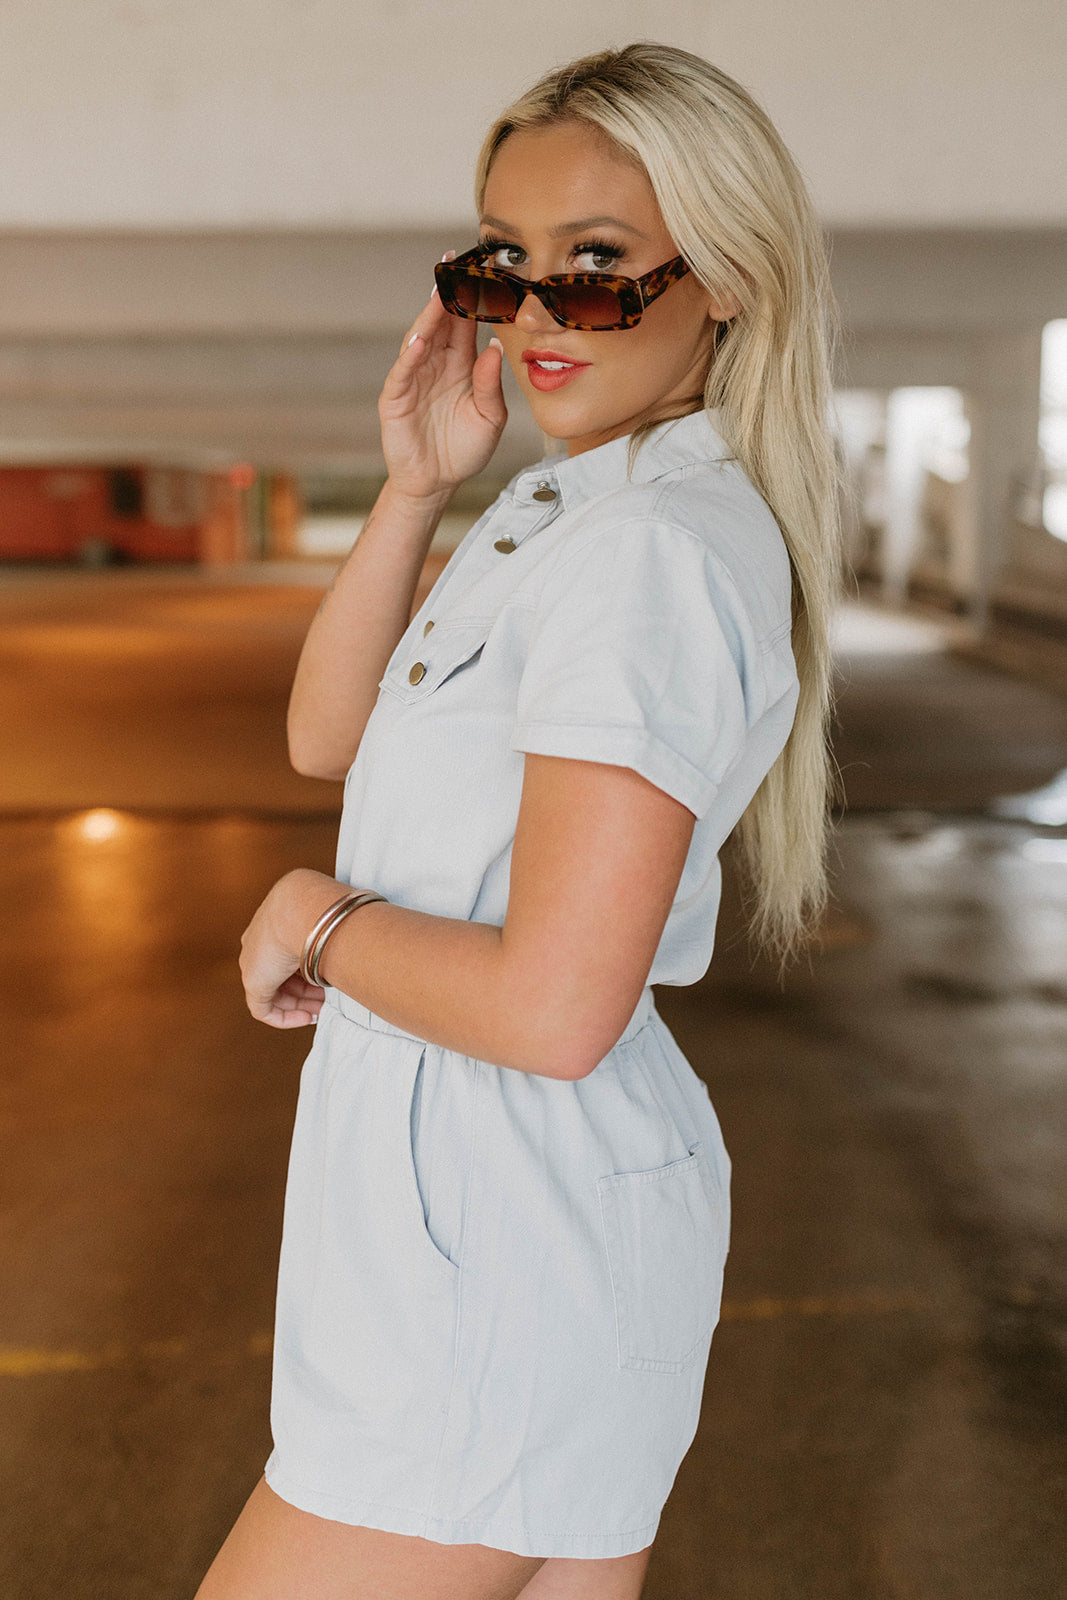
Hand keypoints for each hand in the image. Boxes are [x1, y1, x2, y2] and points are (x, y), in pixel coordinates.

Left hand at [238, 869, 345, 1027]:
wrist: (303, 906)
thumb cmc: (324, 910)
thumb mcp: (332, 923)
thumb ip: (337, 936)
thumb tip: (357, 946)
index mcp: (276, 924)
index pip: (291, 956)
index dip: (311, 972)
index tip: (329, 979)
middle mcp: (260, 943)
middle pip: (284, 976)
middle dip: (308, 993)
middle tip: (328, 1002)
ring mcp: (254, 962)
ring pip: (276, 993)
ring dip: (302, 1005)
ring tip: (323, 1010)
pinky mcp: (253, 982)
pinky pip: (264, 1010)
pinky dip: (286, 1018)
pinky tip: (308, 1017)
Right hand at [378, 248, 508, 500]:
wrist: (436, 484)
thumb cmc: (463, 450)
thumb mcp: (489, 419)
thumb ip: (492, 385)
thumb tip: (496, 346)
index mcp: (461, 365)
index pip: (466, 324)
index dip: (473, 298)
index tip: (485, 270)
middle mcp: (436, 363)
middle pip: (442, 322)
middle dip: (447, 292)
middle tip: (455, 261)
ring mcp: (414, 377)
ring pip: (421, 337)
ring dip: (429, 315)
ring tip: (440, 291)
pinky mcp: (396, 396)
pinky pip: (403, 370)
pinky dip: (411, 353)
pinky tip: (421, 337)